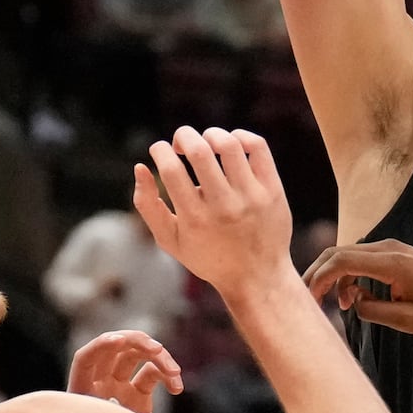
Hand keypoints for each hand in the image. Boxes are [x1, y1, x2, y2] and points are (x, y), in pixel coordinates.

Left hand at [67, 329, 183, 412]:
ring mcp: (118, 390)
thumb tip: (114, 398)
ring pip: (137, 358)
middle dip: (137, 344)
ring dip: (159, 358)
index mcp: (81, 393)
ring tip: (175, 372)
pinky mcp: (137, 396)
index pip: (86, 358)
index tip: (120, 340)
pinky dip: (167, 377)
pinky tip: (178, 388)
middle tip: (156, 348)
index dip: (101, 346)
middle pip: (115, 350)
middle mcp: (98, 387)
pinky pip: (152, 375)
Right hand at [134, 129, 293, 306]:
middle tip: (180, 143)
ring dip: (210, 134)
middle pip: (199, 151)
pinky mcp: (272, 190)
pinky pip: (258, 148)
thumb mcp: (170, 240)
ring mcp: (251, 197)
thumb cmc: (208, 258)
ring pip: (229, 144)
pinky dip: (240, 136)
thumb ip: (148, 205)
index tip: (159, 150)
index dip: (159, 150)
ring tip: (205, 143)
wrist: (258, 278)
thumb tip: (140, 167)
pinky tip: (231, 144)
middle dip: (183, 136)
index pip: (171, 169)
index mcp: (194, 218)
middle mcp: (224, 206)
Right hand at [306, 240, 412, 333]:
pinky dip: (351, 275)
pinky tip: (356, 297)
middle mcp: (389, 248)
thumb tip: (353, 303)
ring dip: (336, 278)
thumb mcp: (408, 320)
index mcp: (392, 262)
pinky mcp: (394, 254)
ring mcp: (392, 248)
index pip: (342, 260)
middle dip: (319, 274)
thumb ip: (374, 311)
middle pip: (339, 252)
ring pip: (348, 255)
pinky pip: (362, 259)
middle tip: (308, 298)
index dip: (320, 277)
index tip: (310, 297)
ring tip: (341, 306)